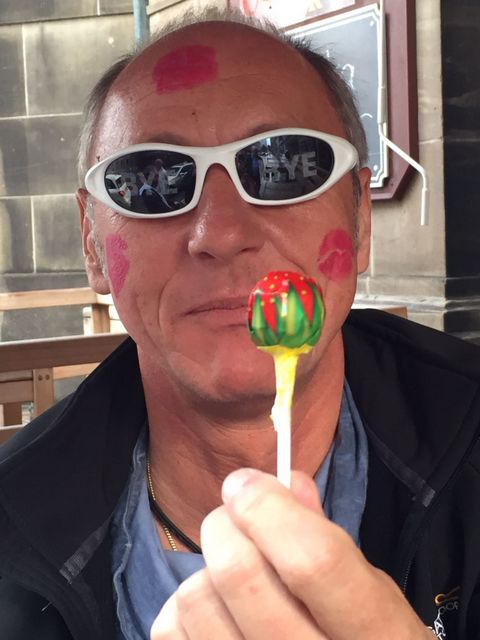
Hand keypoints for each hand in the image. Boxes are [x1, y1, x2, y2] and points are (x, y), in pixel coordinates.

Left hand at [151, 469, 433, 638]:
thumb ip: (330, 538)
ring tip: (233, 577)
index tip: (246, 483)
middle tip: (235, 519)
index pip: (313, 560)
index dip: (269, 507)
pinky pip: (170, 629)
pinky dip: (185, 609)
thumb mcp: (368, 592)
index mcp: (377, 633)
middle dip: (226, 525)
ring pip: (196, 597)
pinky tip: (217, 611)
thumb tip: (287, 482)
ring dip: (208, 571)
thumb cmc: (359, 636)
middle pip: (239, 572)